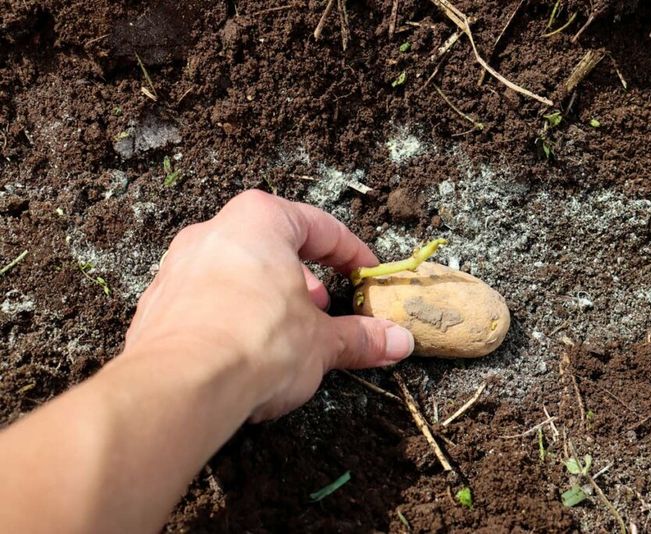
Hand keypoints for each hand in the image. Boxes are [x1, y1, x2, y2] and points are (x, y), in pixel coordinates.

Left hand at [123, 190, 413, 420]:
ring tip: (289, 332)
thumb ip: (360, 337)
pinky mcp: (157, 305)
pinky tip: (248, 351)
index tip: (367, 273)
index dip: (351, 253)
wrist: (180, 385)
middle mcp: (214, 232)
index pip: (320, 226)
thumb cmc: (256, 342)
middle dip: (305, 277)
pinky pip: (207, 302)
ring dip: (269, 298)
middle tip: (326, 307)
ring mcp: (179, 267)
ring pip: (237, 273)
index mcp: (259, 221)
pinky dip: (234, 318)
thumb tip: (397, 341)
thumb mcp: (322, 341)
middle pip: (273, 246)